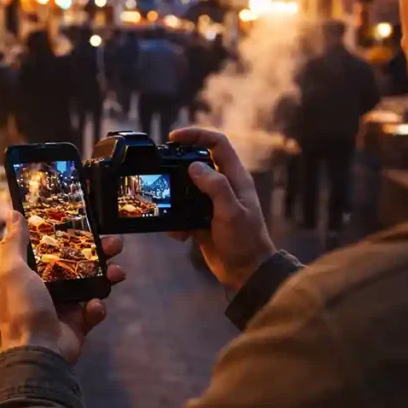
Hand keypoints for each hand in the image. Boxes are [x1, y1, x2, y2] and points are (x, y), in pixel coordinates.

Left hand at [0, 211, 125, 363]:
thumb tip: (12, 214)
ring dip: (105, 275)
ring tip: (117, 272)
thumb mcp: (11, 270)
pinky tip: (94, 307)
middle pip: (73, 261)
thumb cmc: (21, 308)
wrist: (39, 352)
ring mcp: (61, 304)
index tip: (77, 218)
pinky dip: (97, 307)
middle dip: (96, 251)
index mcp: (24, 273)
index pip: (42, 246)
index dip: (58, 232)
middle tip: (114, 243)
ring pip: (89, 282)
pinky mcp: (77, 322)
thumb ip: (13, 243)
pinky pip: (93, 309)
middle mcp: (42, 286)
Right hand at [168, 127, 276, 292]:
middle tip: (160, 168)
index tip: (174, 137)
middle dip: (178, 163)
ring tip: (165, 205)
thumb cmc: (245, 241)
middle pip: (198, 162)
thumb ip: (215, 187)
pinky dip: (174, 220)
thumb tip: (194, 166)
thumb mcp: (231, 212)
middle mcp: (223, 186)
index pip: (217, 144)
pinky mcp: (201, 219)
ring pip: (186, 187)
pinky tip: (177, 233)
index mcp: (235, 178)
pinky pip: (182, 211)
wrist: (246, 273)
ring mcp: (211, 203)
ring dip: (173, 195)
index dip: (197, 135)